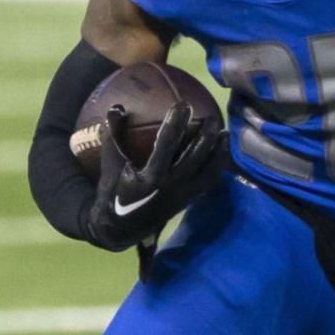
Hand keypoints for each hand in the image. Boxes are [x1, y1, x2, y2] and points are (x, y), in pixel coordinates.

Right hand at [83, 102, 223, 251]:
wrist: (121, 229)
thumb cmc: (113, 194)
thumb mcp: (110, 166)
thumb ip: (113, 137)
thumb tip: (116, 108)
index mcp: (151, 177)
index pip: (167, 144)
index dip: (176, 123)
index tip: (183, 105)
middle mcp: (172, 185)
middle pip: (195, 156)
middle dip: (205, 135)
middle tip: (211, 116)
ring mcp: (183, 194)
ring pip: (207, 170)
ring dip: (218, 151)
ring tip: (224, 133)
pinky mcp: (188, 200)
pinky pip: (208, 181)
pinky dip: (217, 167)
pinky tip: (222, 154)